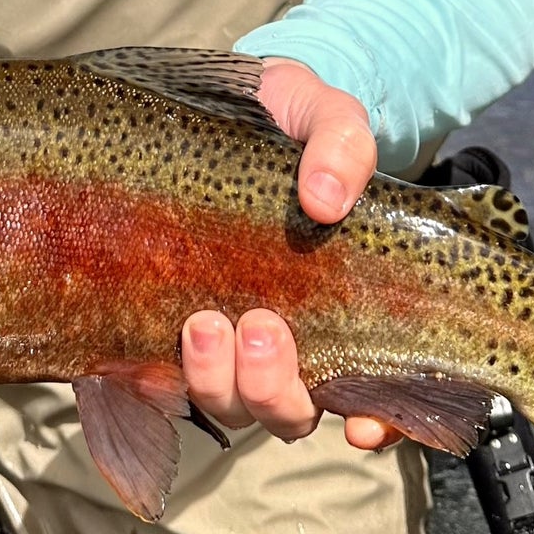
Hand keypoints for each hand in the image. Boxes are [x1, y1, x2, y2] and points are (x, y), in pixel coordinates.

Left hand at [181, 58, 399, 451]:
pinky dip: (159, 384)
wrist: (226, 103)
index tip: (364, 425)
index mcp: (341, 307)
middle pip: (286, 411)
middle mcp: (285, 336)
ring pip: (225, 402)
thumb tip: (326, 202)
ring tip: (203, 322)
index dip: (380, 429)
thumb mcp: (326, 115)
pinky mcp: (160, 317)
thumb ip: (342, 146)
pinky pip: (157, 381)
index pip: (373, 398)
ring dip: (216, 380)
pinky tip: (153, 360)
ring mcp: (223, 331)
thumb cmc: (291, 120)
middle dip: (272, 389)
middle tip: (260, 326)